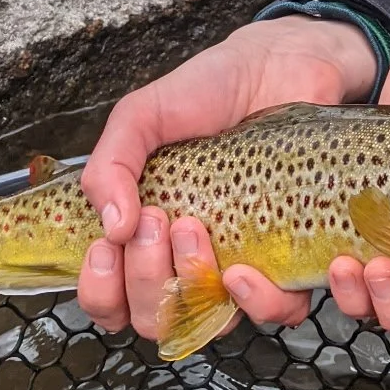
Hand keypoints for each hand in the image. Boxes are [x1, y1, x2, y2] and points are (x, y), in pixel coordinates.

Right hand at [76, 16, 374, 337]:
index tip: (107, 244)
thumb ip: (111, 163)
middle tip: (158, 220)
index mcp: (144, 231)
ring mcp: (237, 261)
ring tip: (195, 228)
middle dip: (145, 280)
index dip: (101, 290)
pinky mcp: (288, 259)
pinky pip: (279, 310)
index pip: (111, 297)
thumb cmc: (209, 90)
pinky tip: (252, 261)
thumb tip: (112, 225)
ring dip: (193, 287)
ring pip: (210, 323)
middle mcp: (187, 257)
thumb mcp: (143, 115)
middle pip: (152, 318)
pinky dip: (264, 300)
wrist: (282, 66)